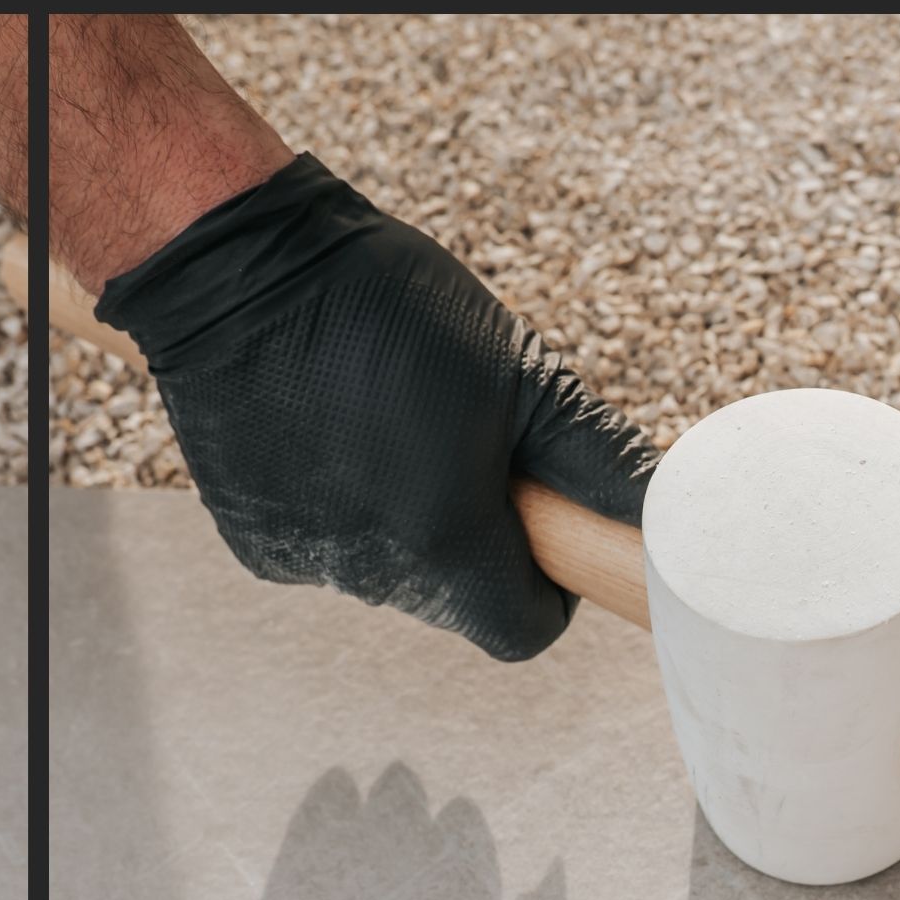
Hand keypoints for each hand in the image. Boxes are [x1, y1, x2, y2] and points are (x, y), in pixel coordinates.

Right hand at [95, 152, 658, 659]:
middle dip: (482, 544)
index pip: (523, 631)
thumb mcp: (520, 371)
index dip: (548, 590)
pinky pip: (330, 550)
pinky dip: (347, 511)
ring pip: (395, 577)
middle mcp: (372, 570)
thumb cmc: (391, 310)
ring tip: (399, 430)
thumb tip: (662, 509)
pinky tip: (337, 435)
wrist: (237, 269)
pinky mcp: (254, 541)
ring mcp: (305, 559)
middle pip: (461, 602)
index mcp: (446, 540)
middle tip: (471, 453)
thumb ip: (596, 457)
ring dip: (413, 527)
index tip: (544, 529)